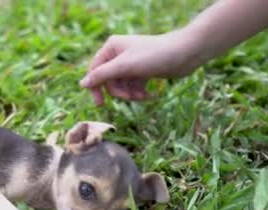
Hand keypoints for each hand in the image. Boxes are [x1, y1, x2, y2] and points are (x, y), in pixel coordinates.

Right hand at [79, 29, 203, 105]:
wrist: (185, 54)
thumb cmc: (154, 56)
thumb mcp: (125, 66)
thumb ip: (102, 75)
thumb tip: (82, 83)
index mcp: (111, 47)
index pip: (95, 70)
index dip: (96, 87)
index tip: (100, 105)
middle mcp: (119, 53)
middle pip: (108, 80)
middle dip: (119, 91)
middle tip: (129, 98)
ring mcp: (131, 63)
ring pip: (121, 85)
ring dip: (130, 94)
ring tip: (141, 96)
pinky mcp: (142, 71)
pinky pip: (132, 86)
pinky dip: (138, 92)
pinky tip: (147, 95)